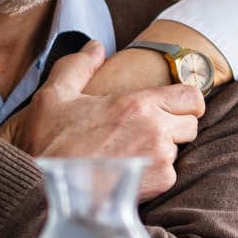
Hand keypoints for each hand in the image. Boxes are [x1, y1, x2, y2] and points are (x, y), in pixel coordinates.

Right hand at [0, 40, 205, 197]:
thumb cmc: (50, 145)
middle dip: (174, 127)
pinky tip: (129, 172)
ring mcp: (160, 159)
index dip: (185, 102)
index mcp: (138, 104)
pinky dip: (155, 174)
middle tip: (147, 131)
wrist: (45, 191)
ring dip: (163, 151)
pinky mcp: (158, 185)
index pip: (191, 96)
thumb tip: (95, 46)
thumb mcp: (54, 97)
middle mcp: (156, 130)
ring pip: (179, 150)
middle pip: (191, 124)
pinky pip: (170, 174)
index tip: (171, 107)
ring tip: (131, 153)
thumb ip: (78, 67)